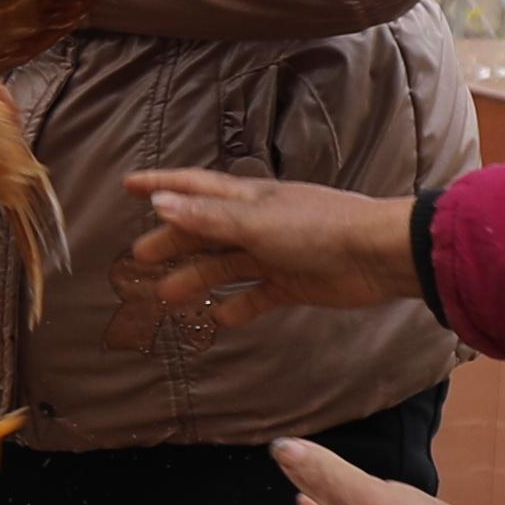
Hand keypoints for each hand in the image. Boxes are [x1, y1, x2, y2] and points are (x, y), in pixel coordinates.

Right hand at [117, 168, 419, 337]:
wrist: (376, 255)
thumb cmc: (317, 228)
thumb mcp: (256, 222)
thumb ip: (209, 218)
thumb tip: (160, 204)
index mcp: (247, 199)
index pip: (194, 188)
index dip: (161, 185)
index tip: (128, 186)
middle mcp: (256, 223)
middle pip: (205, 230)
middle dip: (173, 242)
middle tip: (140, 259)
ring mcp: (274, 253)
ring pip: (226, 265)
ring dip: (197, 278)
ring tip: (167, 297)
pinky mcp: (292, 283)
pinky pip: (256, 295)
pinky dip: (237, 306)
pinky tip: (219, 319)